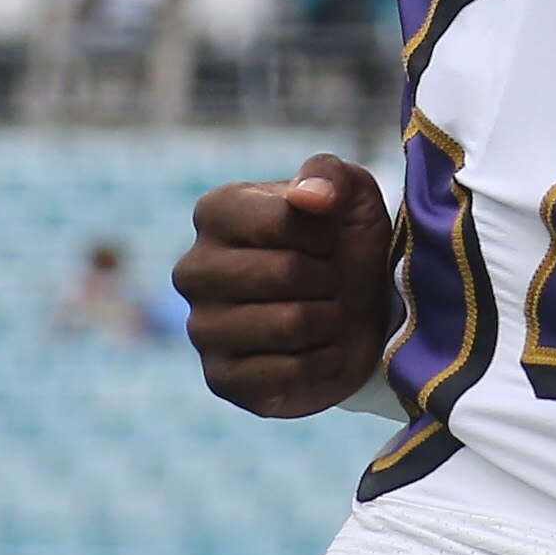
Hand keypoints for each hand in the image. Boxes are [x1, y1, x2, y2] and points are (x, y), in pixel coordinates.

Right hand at [174, 156, 397, 418]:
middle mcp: (194, 269)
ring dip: (331, 320)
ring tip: (328, 314)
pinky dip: (325, 361)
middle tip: (331, 283)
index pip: (281, 219)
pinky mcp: (221, 379)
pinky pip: (288, 372)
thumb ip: (330, 176)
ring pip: (290, 323)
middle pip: (286, 273)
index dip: (325, 234)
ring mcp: (201, 328)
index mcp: (215, 213)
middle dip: (330, 280)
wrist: (361, 317)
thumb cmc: (346, 246)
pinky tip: (321, 349)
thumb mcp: (351, 197)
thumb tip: (309, 196)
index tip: (329, 242)